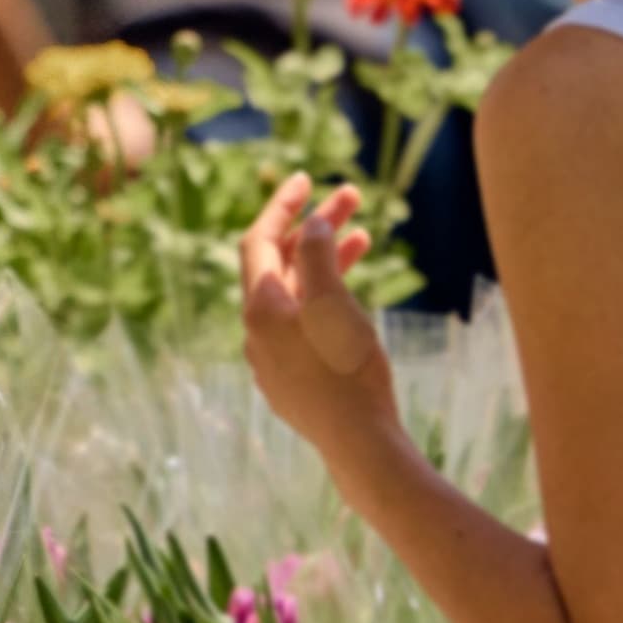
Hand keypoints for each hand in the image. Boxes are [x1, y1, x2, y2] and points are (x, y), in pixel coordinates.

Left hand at [239, 175, 401, 465]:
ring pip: (296, 293)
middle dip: (315, 228)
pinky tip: (353, 289)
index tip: (306, 178)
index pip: (259, 241)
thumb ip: (320, 257)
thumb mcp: (334, 304)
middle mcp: (258, 331)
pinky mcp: (295, 376)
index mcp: (260, 309)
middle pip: (282, 264)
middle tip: (351, 198)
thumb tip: (312, 226)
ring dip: (326, 260)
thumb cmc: (348, 373)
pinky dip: (326, 295)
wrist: (359, 444)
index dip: (281, 205)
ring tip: (364, 236)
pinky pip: (304, 321)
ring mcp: (275, 356)